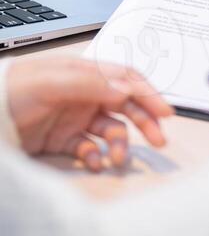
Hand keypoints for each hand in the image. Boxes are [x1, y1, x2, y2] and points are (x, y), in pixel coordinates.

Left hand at [6, 56, 172, 170]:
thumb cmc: (12, 91)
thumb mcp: (52, 81)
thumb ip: (91, 84)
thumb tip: (128, 90)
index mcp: (85, 73)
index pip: (126, 79)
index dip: (149, 93)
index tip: (166, 112)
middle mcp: (84, 94)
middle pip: (126, 105)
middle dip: (145, 122)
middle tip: (159, 140)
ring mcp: (74, 118)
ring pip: (110, 131)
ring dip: (119, 144)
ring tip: (116, 159)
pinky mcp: (62, 141)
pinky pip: (89, 149)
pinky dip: (96, 156)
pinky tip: (94, 162)